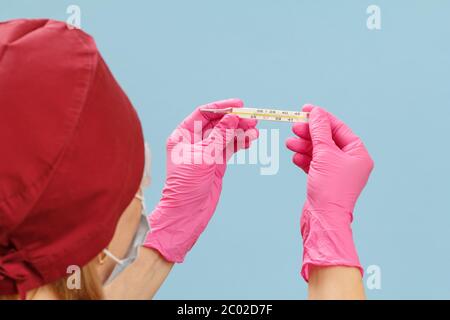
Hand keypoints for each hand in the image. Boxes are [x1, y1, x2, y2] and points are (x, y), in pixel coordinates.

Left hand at [144, 99, 258, 262]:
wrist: (187, 213)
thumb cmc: (186, 185)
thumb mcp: (203, 157)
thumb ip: (219, 137)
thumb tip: (232, 118)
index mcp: (183, 135)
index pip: (204, 114)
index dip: (222, 108)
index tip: (239, 105)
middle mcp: (194, 141)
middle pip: (218, 124)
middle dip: (235, 121)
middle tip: (252, 120)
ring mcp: (206, 152)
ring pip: (226, 136)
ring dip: (241, 132)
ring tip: (255, 132)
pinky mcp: (216, 163)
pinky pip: (230, 148)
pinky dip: (240, 143)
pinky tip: (250, 141)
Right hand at [286, 105, 373, 280]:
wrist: (323, 219)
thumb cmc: (330, 188)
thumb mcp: (324, 154)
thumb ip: (320, 131)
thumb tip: (316, 113)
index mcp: (358, 154)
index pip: (339, 129)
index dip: (322, 118)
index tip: (306, 109)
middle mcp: (350, 162)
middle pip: (327, 139)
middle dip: (310, 133)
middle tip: (294, 127)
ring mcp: (337, 172)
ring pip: (318, 152)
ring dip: (304, 146)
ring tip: (289, 143)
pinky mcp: (325, 181)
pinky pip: (314, 164)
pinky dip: (304, 160)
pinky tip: (295, 158)